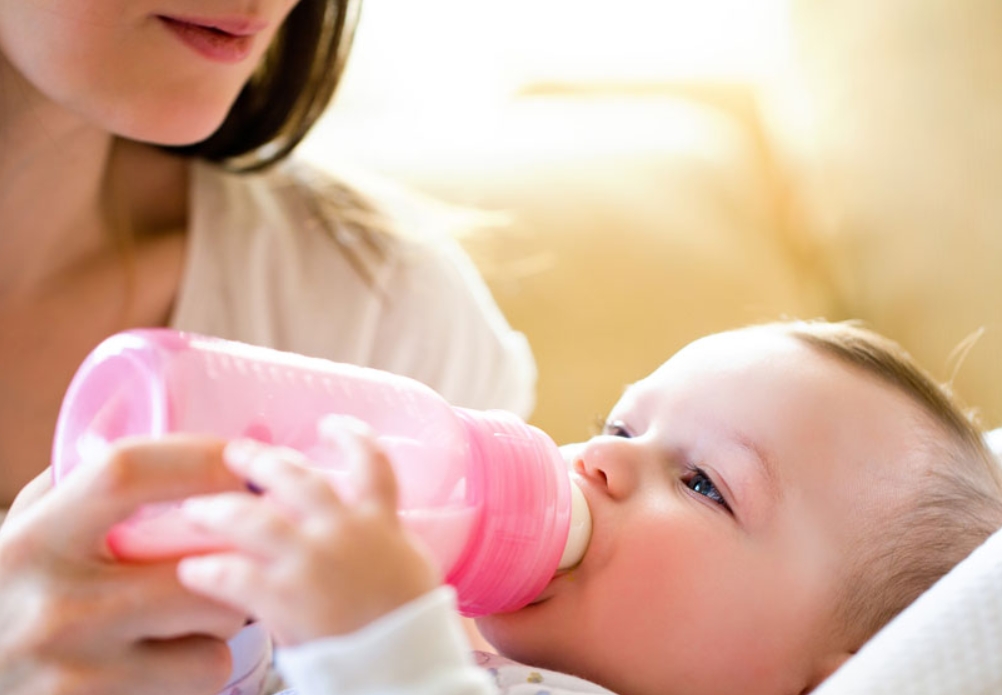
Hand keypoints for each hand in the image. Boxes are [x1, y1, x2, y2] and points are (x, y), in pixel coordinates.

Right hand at [0, 436, 249, 694]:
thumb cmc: (6, 597)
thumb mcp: (20, 534)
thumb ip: (76, 493)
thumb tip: (164, 445)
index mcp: (33, 538)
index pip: (127, 472)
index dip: (198, 457)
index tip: (240, 458)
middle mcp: (55, 602)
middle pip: (200, 560)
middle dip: (238, 552)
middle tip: (238, 547)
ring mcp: (79, 667)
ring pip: (217, 626)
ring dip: (227, 612)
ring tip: (201, 607)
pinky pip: (203, 677)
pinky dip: (205, 664)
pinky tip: (176, 657)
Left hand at [177, 417, 440, 646]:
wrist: (405, 665)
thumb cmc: (411, 624)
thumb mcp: (408, 567)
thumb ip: (380, 539)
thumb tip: (362, 528)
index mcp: (379, 521)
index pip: (372, 462)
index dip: (351, 436)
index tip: (331, 424)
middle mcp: (343, 530)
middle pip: (297, 479)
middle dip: (262, 461)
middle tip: (236, 453)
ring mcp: (312, 561)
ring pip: (254, 519)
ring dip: (220, 510)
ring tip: (196, 508)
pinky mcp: (285, 598)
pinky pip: (234, 575)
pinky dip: (209, 570)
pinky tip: (192, 570)